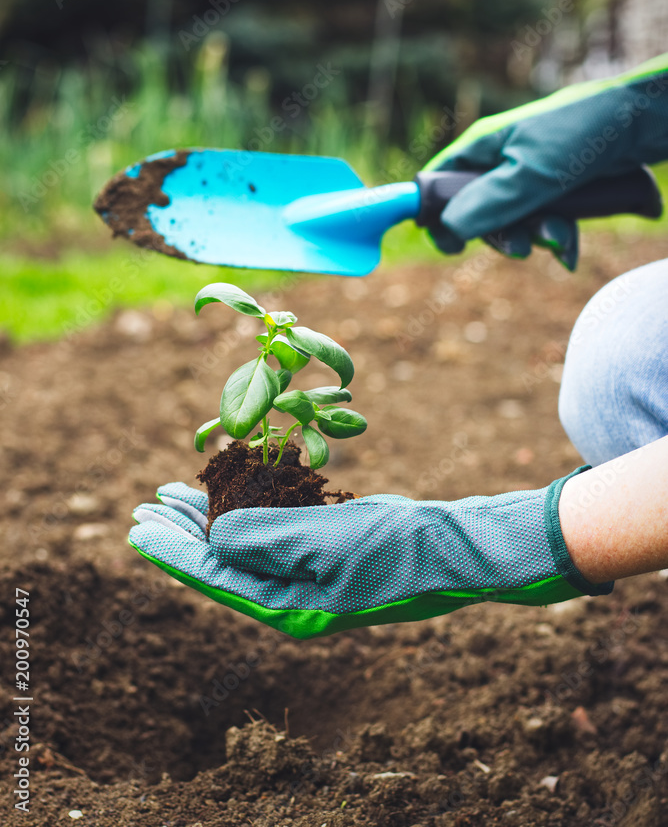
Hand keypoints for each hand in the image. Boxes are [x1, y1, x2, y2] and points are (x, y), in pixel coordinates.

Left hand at [129, 472, 611, 638]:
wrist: (452, 548)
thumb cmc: (394, 550)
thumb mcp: (326, 543)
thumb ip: (265, 539)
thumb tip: (213, 536)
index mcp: (287, 607)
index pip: (214, 577)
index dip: (173, 552)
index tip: (137, 528)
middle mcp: (291, 596)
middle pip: (221, 563)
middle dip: (182, 534)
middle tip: (143, 507)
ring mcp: (308, 573)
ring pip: (244, 545)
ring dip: (209, 518)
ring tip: (174, 496)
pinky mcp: (324, 549)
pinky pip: (271, 530)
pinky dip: (246, 509)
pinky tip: (232, 491)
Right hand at [424, 54, 667, 268]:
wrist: (647, 117)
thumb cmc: (586, 131)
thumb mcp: (534, 171)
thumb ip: (491, 201)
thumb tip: (449, 228)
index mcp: (484, 146)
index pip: (439, 183)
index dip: (437, 215)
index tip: (449, 245)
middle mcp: (503, 159)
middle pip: (479, 212)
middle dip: (503, 235)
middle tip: (523, 248)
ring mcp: (532, 175)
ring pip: (517, 222)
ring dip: (539, 237)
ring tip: (563, 241)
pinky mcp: (561, 188)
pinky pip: (547, 222)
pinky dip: (559, 238)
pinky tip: (571, 250)